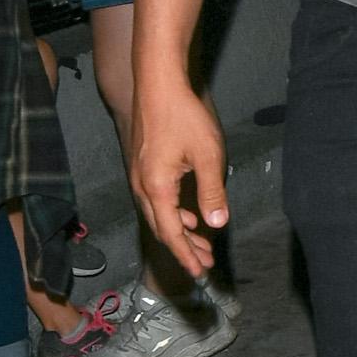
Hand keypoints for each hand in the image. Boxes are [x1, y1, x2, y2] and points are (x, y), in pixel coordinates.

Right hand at [128, 68, 229, 278]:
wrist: (157, 83)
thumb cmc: (183, 116)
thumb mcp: (208, 156)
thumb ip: (212, 193)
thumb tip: (216, 224)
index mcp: (157, 189)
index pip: (172, 234)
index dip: (186, 255)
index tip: (199, 272)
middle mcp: (142, 187)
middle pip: (163, 229)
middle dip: (184, 248)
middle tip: (204, 263)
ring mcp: (139, 176)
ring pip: (159, 215)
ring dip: (180, 231)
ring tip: (201, 243)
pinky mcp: (143, 165)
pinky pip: (156, 200)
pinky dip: (173, 213)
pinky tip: (189, 214)